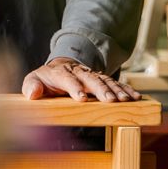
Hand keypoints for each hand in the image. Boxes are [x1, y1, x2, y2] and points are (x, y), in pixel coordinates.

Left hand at [22, 56, 138, 102]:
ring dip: (117, 90)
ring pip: (106, 81)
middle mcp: (79, 72)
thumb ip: (31, 86)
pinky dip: (126, 89)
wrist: (61, 67)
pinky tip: (136, 97)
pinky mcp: (102, 80)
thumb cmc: (46, 78)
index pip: (68, 79)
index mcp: (61, 73)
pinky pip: (116, 84)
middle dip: (101, 89)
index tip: (82, 98)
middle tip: (110, 100)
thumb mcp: (34, 80)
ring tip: (126, 100)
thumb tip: (33, 93)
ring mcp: (92, 75)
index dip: (75, 88)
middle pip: (91, 79)